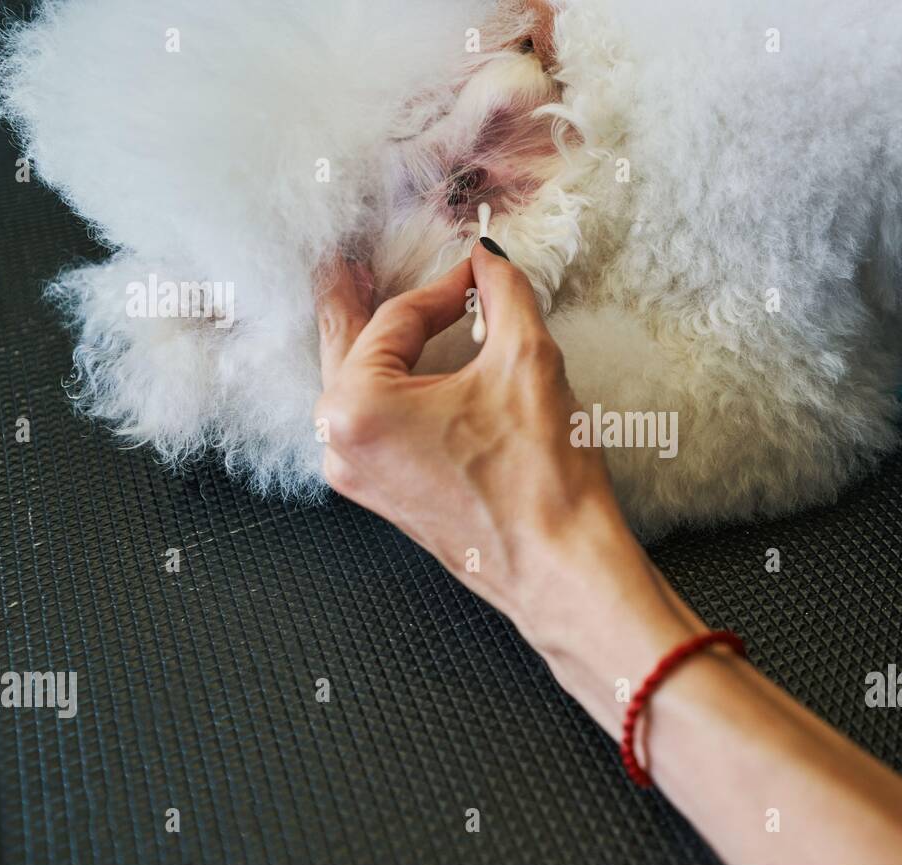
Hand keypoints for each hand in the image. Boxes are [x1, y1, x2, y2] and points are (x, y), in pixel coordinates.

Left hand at [313, 243, 700, 712]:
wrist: (560, 566)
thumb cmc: (539, 479)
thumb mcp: (527, 360)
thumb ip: (503, 294)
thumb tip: (489, 262)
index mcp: (358, 406)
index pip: (395, 319)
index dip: (442, 286)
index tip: (475, 274)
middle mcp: (341, 444)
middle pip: (348, 349)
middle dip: (356, 301)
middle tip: (347, 261)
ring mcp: (358, 476)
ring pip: (357, 390)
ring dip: (375, 348)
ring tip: (376, 309)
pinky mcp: (385, 497)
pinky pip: (374, 426)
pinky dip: (390, 390)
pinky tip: (412, 372)